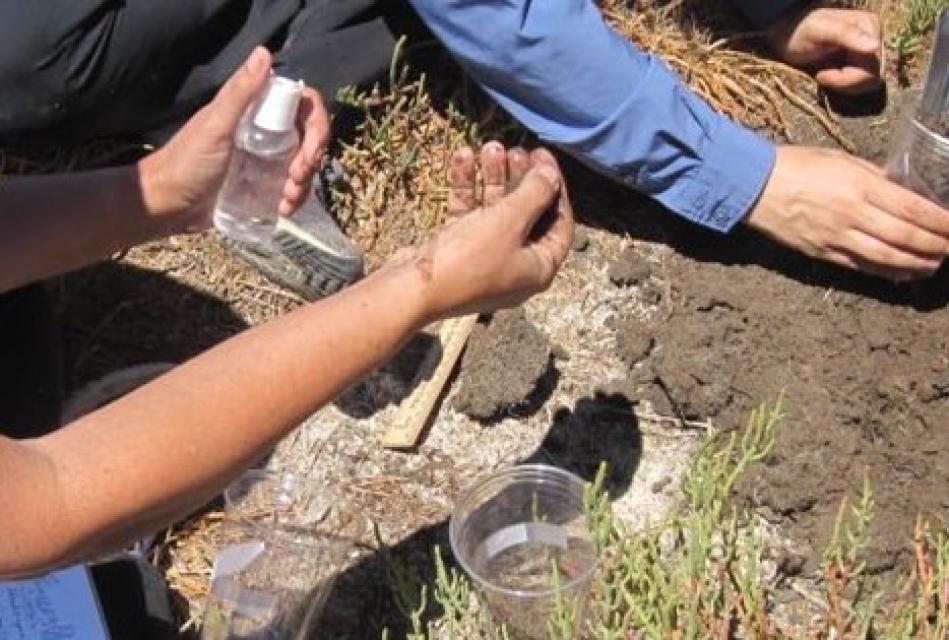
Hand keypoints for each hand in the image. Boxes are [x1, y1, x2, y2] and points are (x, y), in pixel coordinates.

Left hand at [139, 47, 328, 232]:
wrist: (166, 205)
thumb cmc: (186, 162)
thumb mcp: (215, 126)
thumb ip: (240, 93)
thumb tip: (264, 53)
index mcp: (256, 111)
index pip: (303, 106)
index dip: (317, 125)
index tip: (310, 149)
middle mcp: (265, 132)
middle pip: (308, 138)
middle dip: (311, 160)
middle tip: (296, 179)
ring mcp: (265, 160)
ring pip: (304, 165)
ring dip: (304, 185)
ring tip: (287, 201)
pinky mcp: (262, 186)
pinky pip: (292, 188)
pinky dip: (294, 199)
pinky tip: (283, 209)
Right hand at [387, 141, 574, 320]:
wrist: (412, 289)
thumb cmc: (469, 258)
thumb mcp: (509, 221)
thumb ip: (535, 193)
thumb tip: (552, 174)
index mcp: (539, 268)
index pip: (560, 223)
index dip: (556, 187)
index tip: (542, 156)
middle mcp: (516, 266)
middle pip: (528, 214)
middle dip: (521, 178)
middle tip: (514, 150)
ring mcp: (486, 260)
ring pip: (496, 211)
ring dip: (493, 177)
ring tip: (488, 146)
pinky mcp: (458, 251)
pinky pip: (469, 215)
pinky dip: (467, 189)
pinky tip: (461, 158)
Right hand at [746, 146, 948, 280]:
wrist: (752, 186)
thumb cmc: (795, 164)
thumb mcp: (840, 159)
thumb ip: (873, 175)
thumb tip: (900, 188)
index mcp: (858, 186)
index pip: (911, 208)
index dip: (940, 220)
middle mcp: (851, 214)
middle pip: (905, 236)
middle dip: (935, 244)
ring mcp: (835, 237)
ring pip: (886, 257)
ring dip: (916, 263)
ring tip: (935, 264)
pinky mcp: (821, 252)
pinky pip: (860, 266)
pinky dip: (886, 272)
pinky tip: (903, 273)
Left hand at [768, 7, 881, 95]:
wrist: (786, 36)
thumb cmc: (800, 31)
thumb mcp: (821, 31)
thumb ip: (847, 35)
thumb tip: (875, 46)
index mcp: (870, 27)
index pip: (873, 65)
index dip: (848, 78)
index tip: (820, 74)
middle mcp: (873, 39)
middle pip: (872, 77)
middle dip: (845, 83)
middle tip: (820, 76)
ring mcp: (866, 53)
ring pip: (868, 83)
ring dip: (843, 86)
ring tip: (823, 75)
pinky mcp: (857, 64)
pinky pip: (859, 85)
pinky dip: (842, 86)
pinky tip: (826, 77)